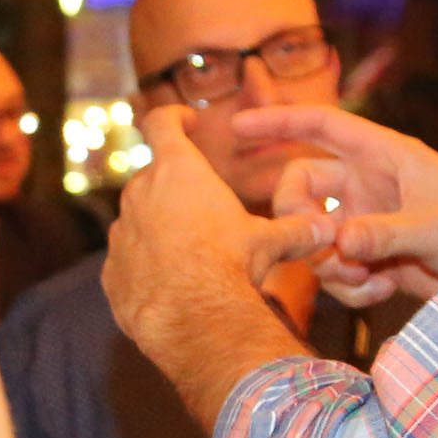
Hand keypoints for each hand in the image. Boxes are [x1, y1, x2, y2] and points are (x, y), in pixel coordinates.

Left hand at [103, 107, 315, 428]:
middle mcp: (140, 194)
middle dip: (176, 188)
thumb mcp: (270, 243)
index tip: (186, 120)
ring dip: (160, 228)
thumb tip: (326, 229)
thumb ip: (295, 231)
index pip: (160, 123)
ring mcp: (120, 233)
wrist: (193, 320)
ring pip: (138, 220)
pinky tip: (171, 285)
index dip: (173, 117)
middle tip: (204, 209)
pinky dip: (145, 266)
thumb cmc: (231, 266)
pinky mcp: (111, 272)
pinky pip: (127, 261)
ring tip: (192, 254)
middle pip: (153, 177)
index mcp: (177, 171)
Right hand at [239, 103, 437, 306]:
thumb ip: (386, 233)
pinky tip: (383, 292)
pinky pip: (335, 270)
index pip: (322, 126)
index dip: (279, 121)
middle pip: (302, 187)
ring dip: (330, 264)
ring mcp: (367, 221)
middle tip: (319, 246)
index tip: (238, 126)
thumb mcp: (436, 229)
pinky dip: (350, 287)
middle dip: (301, 219)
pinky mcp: (370, 258)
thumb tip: (338, 240)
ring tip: (370, 280)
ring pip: (314, 236)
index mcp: (385, 155)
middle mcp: (369, 184)